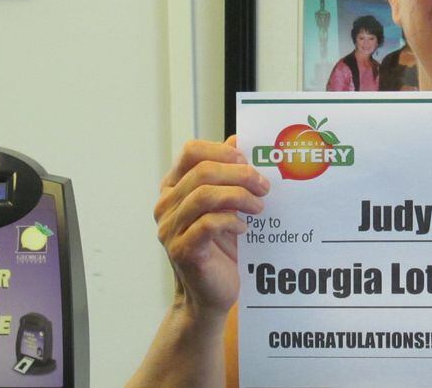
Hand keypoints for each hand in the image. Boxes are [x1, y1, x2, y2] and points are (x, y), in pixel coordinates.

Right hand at [153, 136, 268, 319]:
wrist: (211, 294)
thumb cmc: (220, 248)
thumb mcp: (227, 206)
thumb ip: (228, 174)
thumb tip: (238, 138)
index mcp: (175, 188)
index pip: (191, 152)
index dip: (221, 151)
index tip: (247, 160)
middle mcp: (167, 205)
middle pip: (203, 172)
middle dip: (240, 174)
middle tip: (264, 186)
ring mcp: (170, 228)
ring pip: (204, 195)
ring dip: (239, 196)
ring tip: (259, 207)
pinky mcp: (182, 250)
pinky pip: (207, 224)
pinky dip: (231, 221)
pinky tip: (245, 228)